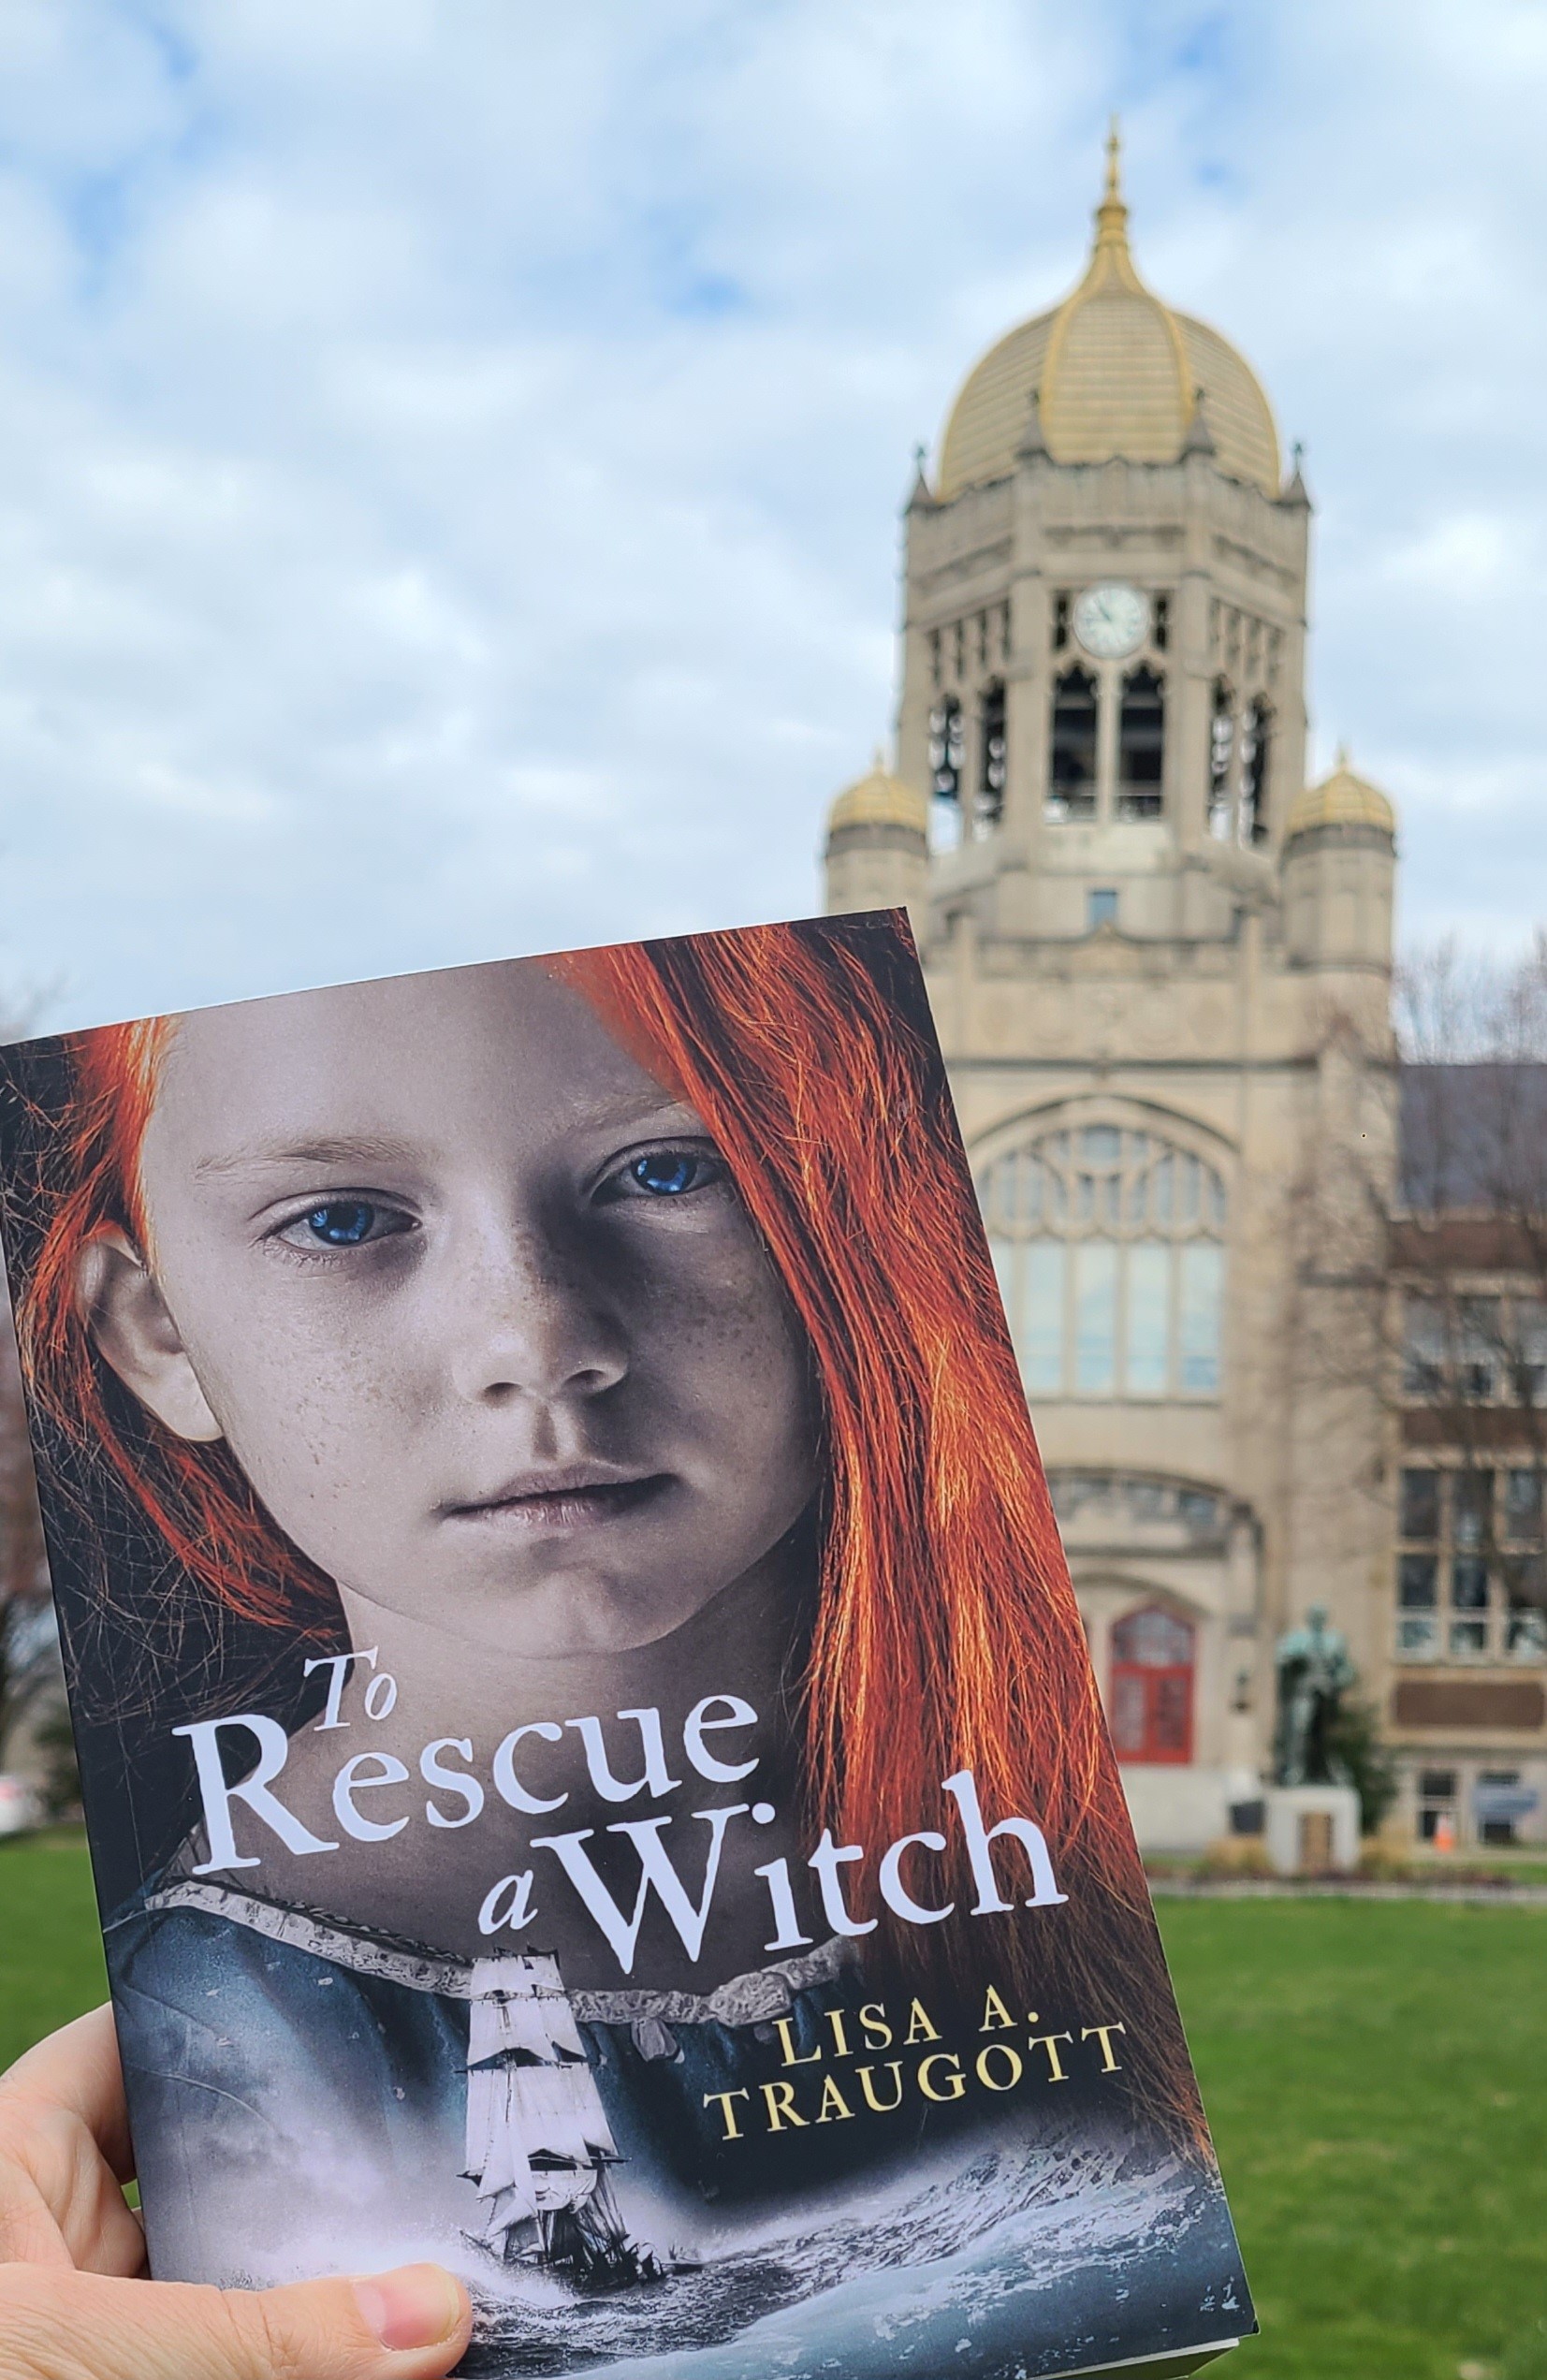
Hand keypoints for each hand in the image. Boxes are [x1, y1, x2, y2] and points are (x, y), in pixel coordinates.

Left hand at [0, 2005, 471, 2378]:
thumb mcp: (66, 2354)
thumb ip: (242, 2341)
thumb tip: (425, 2314)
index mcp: (17, 2155)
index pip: (151, 2043)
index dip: (245, 2016)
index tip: (368, 2007)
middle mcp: (62, 2232)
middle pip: (219, 2165)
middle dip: (319, 2174)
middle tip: (439, 2165)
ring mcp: (97, 2329)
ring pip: (238, 2279)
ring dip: (324, 2290)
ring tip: (439, 2275)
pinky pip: (235, 2361)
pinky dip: (300, 2361)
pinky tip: (386, 2359)